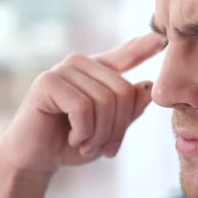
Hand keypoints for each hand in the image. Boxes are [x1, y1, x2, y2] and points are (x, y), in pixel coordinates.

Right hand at [0, 33, 164, 197]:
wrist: (36, 160)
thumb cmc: (71, 144)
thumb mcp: (108, 131)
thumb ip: (128, 111)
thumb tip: (146, 86)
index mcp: (96, 73)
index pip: (124, 56)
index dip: (142, 47)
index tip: (161, 38)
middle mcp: (81, 64)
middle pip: (124, 91)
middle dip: (117, 128)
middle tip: (103, 148)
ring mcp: (63, 70)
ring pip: (105, 101)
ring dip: (99, 134)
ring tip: (85, 144)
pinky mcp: (48, 82)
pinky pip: (83, 108)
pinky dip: (84, 132)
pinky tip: (73, 138)